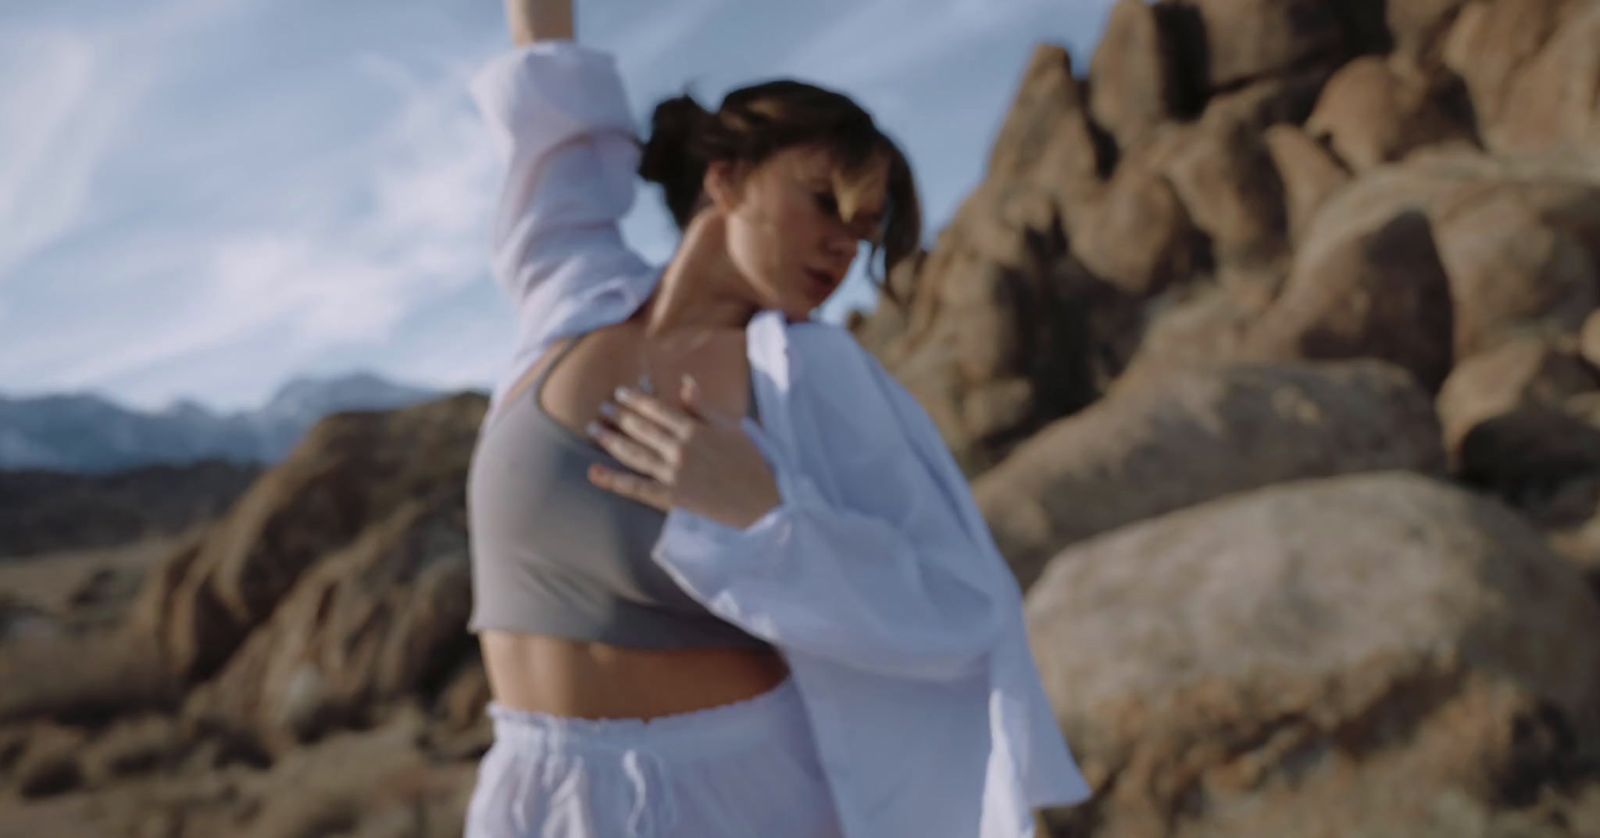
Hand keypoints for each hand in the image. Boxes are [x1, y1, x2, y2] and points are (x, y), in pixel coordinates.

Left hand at [586, 374, 780, 528]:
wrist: (762, 502)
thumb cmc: (751, 462)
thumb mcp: (730, 427)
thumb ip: (702, 406)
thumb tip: (684, 381)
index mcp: (694, 429)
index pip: (657, 409)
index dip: (636, 399)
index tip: (621, 392)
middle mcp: (680, 449)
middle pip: (641, 428)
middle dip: (619, 416)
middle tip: (602, 407)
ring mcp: (674, 473)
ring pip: (634, 453)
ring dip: (610, 440)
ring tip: (593, 429)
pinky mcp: (672, 497)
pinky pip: (636, 488)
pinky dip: (613, 480)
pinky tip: (593, 472)